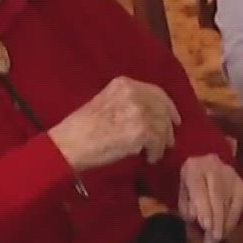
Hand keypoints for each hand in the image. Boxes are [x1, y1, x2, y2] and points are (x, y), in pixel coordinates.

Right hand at [48, 76, 182, 171]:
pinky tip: (149, 158)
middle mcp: (134, 93)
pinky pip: (158, 143)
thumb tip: (151, 115)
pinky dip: (156, 153)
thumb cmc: (80, 128)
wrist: (68, 145)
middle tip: (169, 140)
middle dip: (167, 126)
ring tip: (155, 152)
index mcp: (123, 84)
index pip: (156, 92)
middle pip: (163, 109)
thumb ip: (128, 102)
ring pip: (163, 127)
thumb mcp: (104, 102)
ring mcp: (139, 112)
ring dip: (162, 142)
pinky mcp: (141, 132)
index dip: (168, 107)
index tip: (174, 119)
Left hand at [178, 154, 242, 242]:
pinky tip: (227, 231)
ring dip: (226, 222)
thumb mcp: (181, 194)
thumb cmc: (189, 186)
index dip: (204, 207)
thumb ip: (186, 205)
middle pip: (217, 194)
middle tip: (213, 240)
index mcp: (193, 167)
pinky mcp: (242, 184)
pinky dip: (234, 219)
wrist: (205, 168)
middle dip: (216, 219)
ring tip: (219, 239)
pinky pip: (241, 204)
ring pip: (231, 200)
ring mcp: (231, 174)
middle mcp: (214, 166)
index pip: (199, 187)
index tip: (206, 226)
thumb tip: (197, 218)